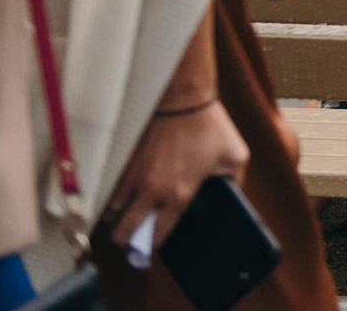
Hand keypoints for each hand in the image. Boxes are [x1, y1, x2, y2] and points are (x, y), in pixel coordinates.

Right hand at [104, 100, 248, 251]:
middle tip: (130, 239)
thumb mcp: (235, 156)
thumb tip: (232, 196)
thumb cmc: (212, 127)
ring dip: (119, 217)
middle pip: (125, 231)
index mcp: (181, 194)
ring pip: (114, 212)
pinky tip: (120, 196)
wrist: (184, 99)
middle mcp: (153, 191)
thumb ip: (234, 181)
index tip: (154, 246)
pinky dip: (113, 196)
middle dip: (127, 241)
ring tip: (125, 216)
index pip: (160, 234)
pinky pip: (111, 189)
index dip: (154, 245)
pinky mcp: (125, 162)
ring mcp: (135, 177)